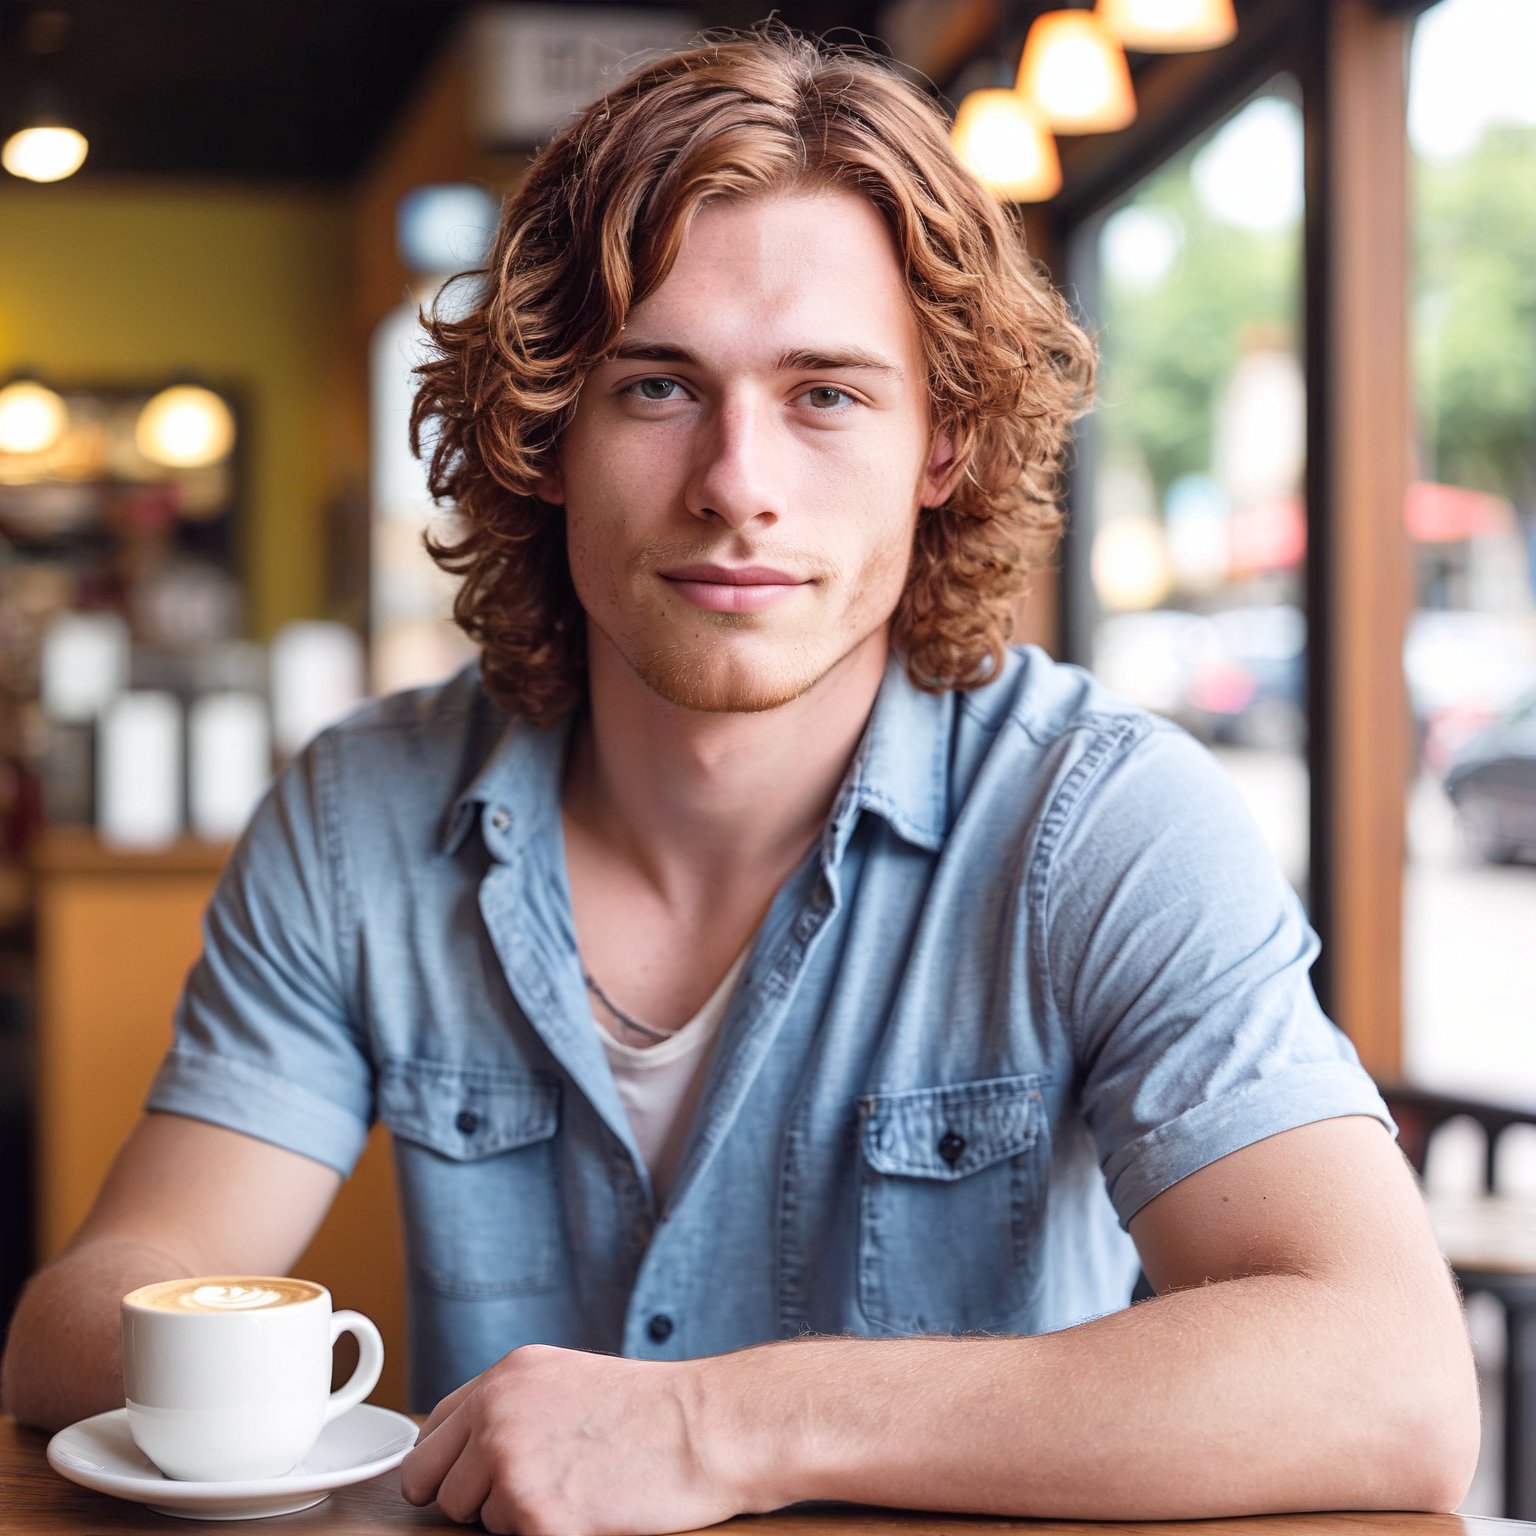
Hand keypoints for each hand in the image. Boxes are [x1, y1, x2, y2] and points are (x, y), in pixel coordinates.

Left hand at [398, 1342, 760, 1534]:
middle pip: (435, 1484)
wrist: (706, 1428)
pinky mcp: (536, 1515)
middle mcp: (496, 1413)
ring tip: (573, 1490)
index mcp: (504, 1377)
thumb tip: (467, 1454)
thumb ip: (511, 1408)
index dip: (446, 1465)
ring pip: (473, 1519)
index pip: (431, 1433)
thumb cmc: (652, 1410)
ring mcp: (511, 1464)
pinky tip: (586, 1509)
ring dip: (513, 1517)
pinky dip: (547, 1533)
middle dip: (471, 1497)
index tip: (468, 1480)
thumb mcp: (567, 1382)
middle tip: (527, 1493)